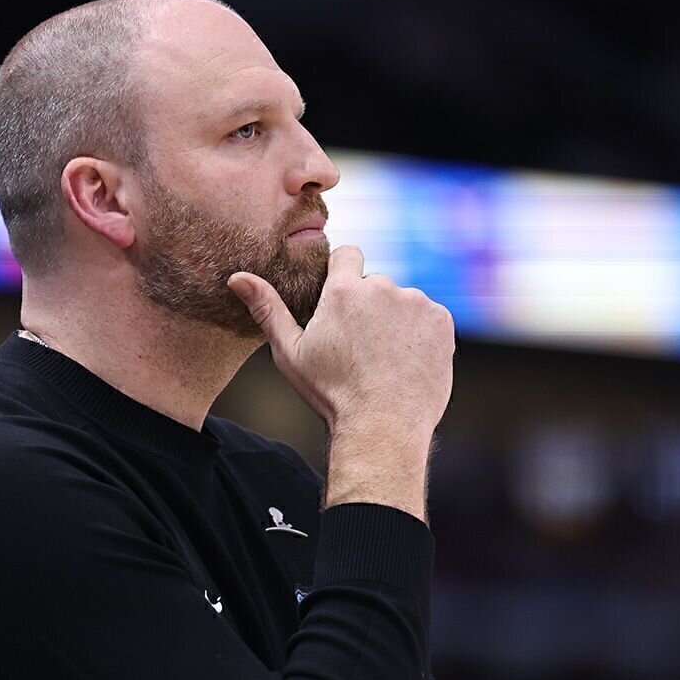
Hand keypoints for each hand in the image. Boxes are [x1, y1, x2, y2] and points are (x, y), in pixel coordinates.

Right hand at [227, 244, 454, 437]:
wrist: (383, 426)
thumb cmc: (331, 393)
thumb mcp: (290, 353)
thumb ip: (267, 309)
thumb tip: (237, 277)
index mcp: (345, 290)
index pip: (347, 254)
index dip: (343, 274)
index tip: (341, 302)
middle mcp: (383, 287)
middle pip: (375, 284)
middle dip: (369, 306)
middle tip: (361, 347)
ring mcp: (417, 303)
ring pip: (403, 302)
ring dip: (396, 321)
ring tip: (384, 360)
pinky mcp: (442, 321)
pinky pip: (429, 319)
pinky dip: (420, 335)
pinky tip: (406, 362)